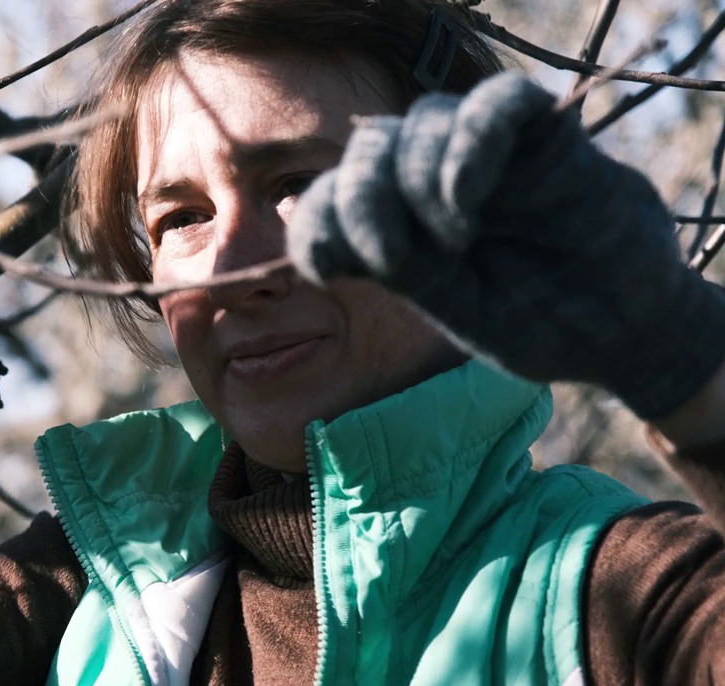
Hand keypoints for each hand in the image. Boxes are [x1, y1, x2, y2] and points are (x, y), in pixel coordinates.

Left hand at [286, 72, 724, 419]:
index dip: (316, 221)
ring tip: (456, 237)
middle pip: (368, 145)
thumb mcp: (449, 303)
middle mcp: (432, 178)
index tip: (329, 270)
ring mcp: (486, 152)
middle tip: (393, 257)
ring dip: (418, 177)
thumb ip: (395, 260)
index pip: (330, 193)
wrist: (620, 333)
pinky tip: (468, 196)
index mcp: (399, 222)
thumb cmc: (532, 322)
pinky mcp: (544, 133)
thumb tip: (318, 227)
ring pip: (421, 119)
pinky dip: (470, 141)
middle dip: (361, 198)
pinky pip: (495, 101)